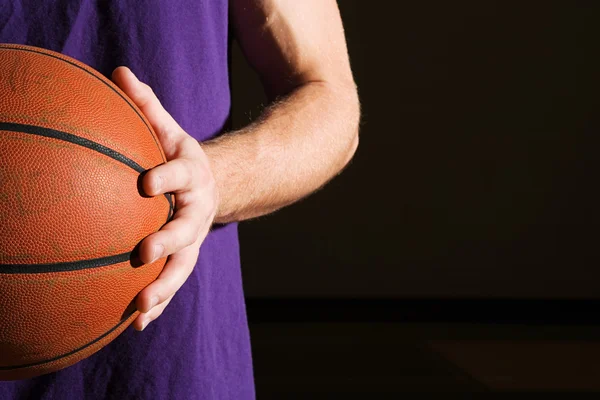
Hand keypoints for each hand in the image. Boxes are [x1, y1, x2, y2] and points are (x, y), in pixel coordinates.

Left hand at [112, 67, 218, 330]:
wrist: (215, 185)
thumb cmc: (180, 157)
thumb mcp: (169, 129)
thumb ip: (145, 105)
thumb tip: (117, 71)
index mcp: (191, 175)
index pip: (178, 175)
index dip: (165, 178)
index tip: (145, 183)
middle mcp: (196, 210)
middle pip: (187, 229)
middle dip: (168, 241)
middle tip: (144, 253)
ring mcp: (193, 237)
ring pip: (183, 266)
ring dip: (164, 288)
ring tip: (140, 309)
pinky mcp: (186, 256)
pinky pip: (173, 281)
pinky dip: (159, 303)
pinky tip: (136, 325)